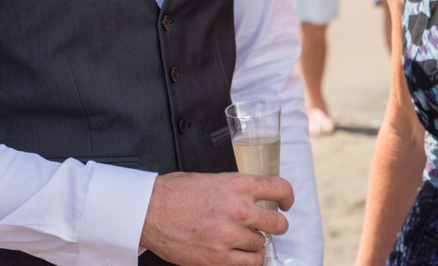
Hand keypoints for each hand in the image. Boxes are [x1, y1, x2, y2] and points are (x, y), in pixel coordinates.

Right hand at [140, 172, 292, 265]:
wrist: (150, 211)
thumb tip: (255, 199)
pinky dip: (249, 259)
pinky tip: (240, 254)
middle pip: (277, 223)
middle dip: (273, 225)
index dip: (287, 198)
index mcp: (238, 185)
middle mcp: (238, 209)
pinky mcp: (219, 258)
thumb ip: (237, 189)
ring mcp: (229, 235)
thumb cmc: (176, 193)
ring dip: (254, 242)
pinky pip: (250, 263)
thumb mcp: (212, 180)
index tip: (285, 204)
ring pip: (261, 244)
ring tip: (239, 239)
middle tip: (264, 226)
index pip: (280, 189)